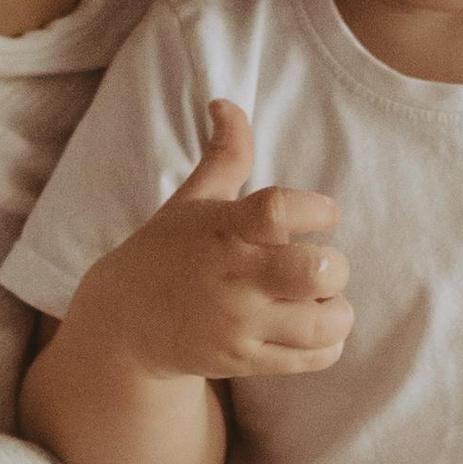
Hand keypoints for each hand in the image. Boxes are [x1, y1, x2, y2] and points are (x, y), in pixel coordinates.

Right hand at [79, 101, 350, 380]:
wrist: (125, 323)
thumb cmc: (170, 251)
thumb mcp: (192, 200)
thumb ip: (225, 155)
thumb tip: (226, 103)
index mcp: (222, 229)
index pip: (279, 211)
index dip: (317, 208)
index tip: (321, 213)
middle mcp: (231, 277)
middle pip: (314, 271)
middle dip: (334, 266)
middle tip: (320, 266)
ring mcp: (237, 324)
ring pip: (322, 322)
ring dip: (336, 309)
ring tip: (318, 300)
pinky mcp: (243, 360)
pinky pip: (313, 357)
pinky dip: (329, 343)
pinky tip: (314, 327)